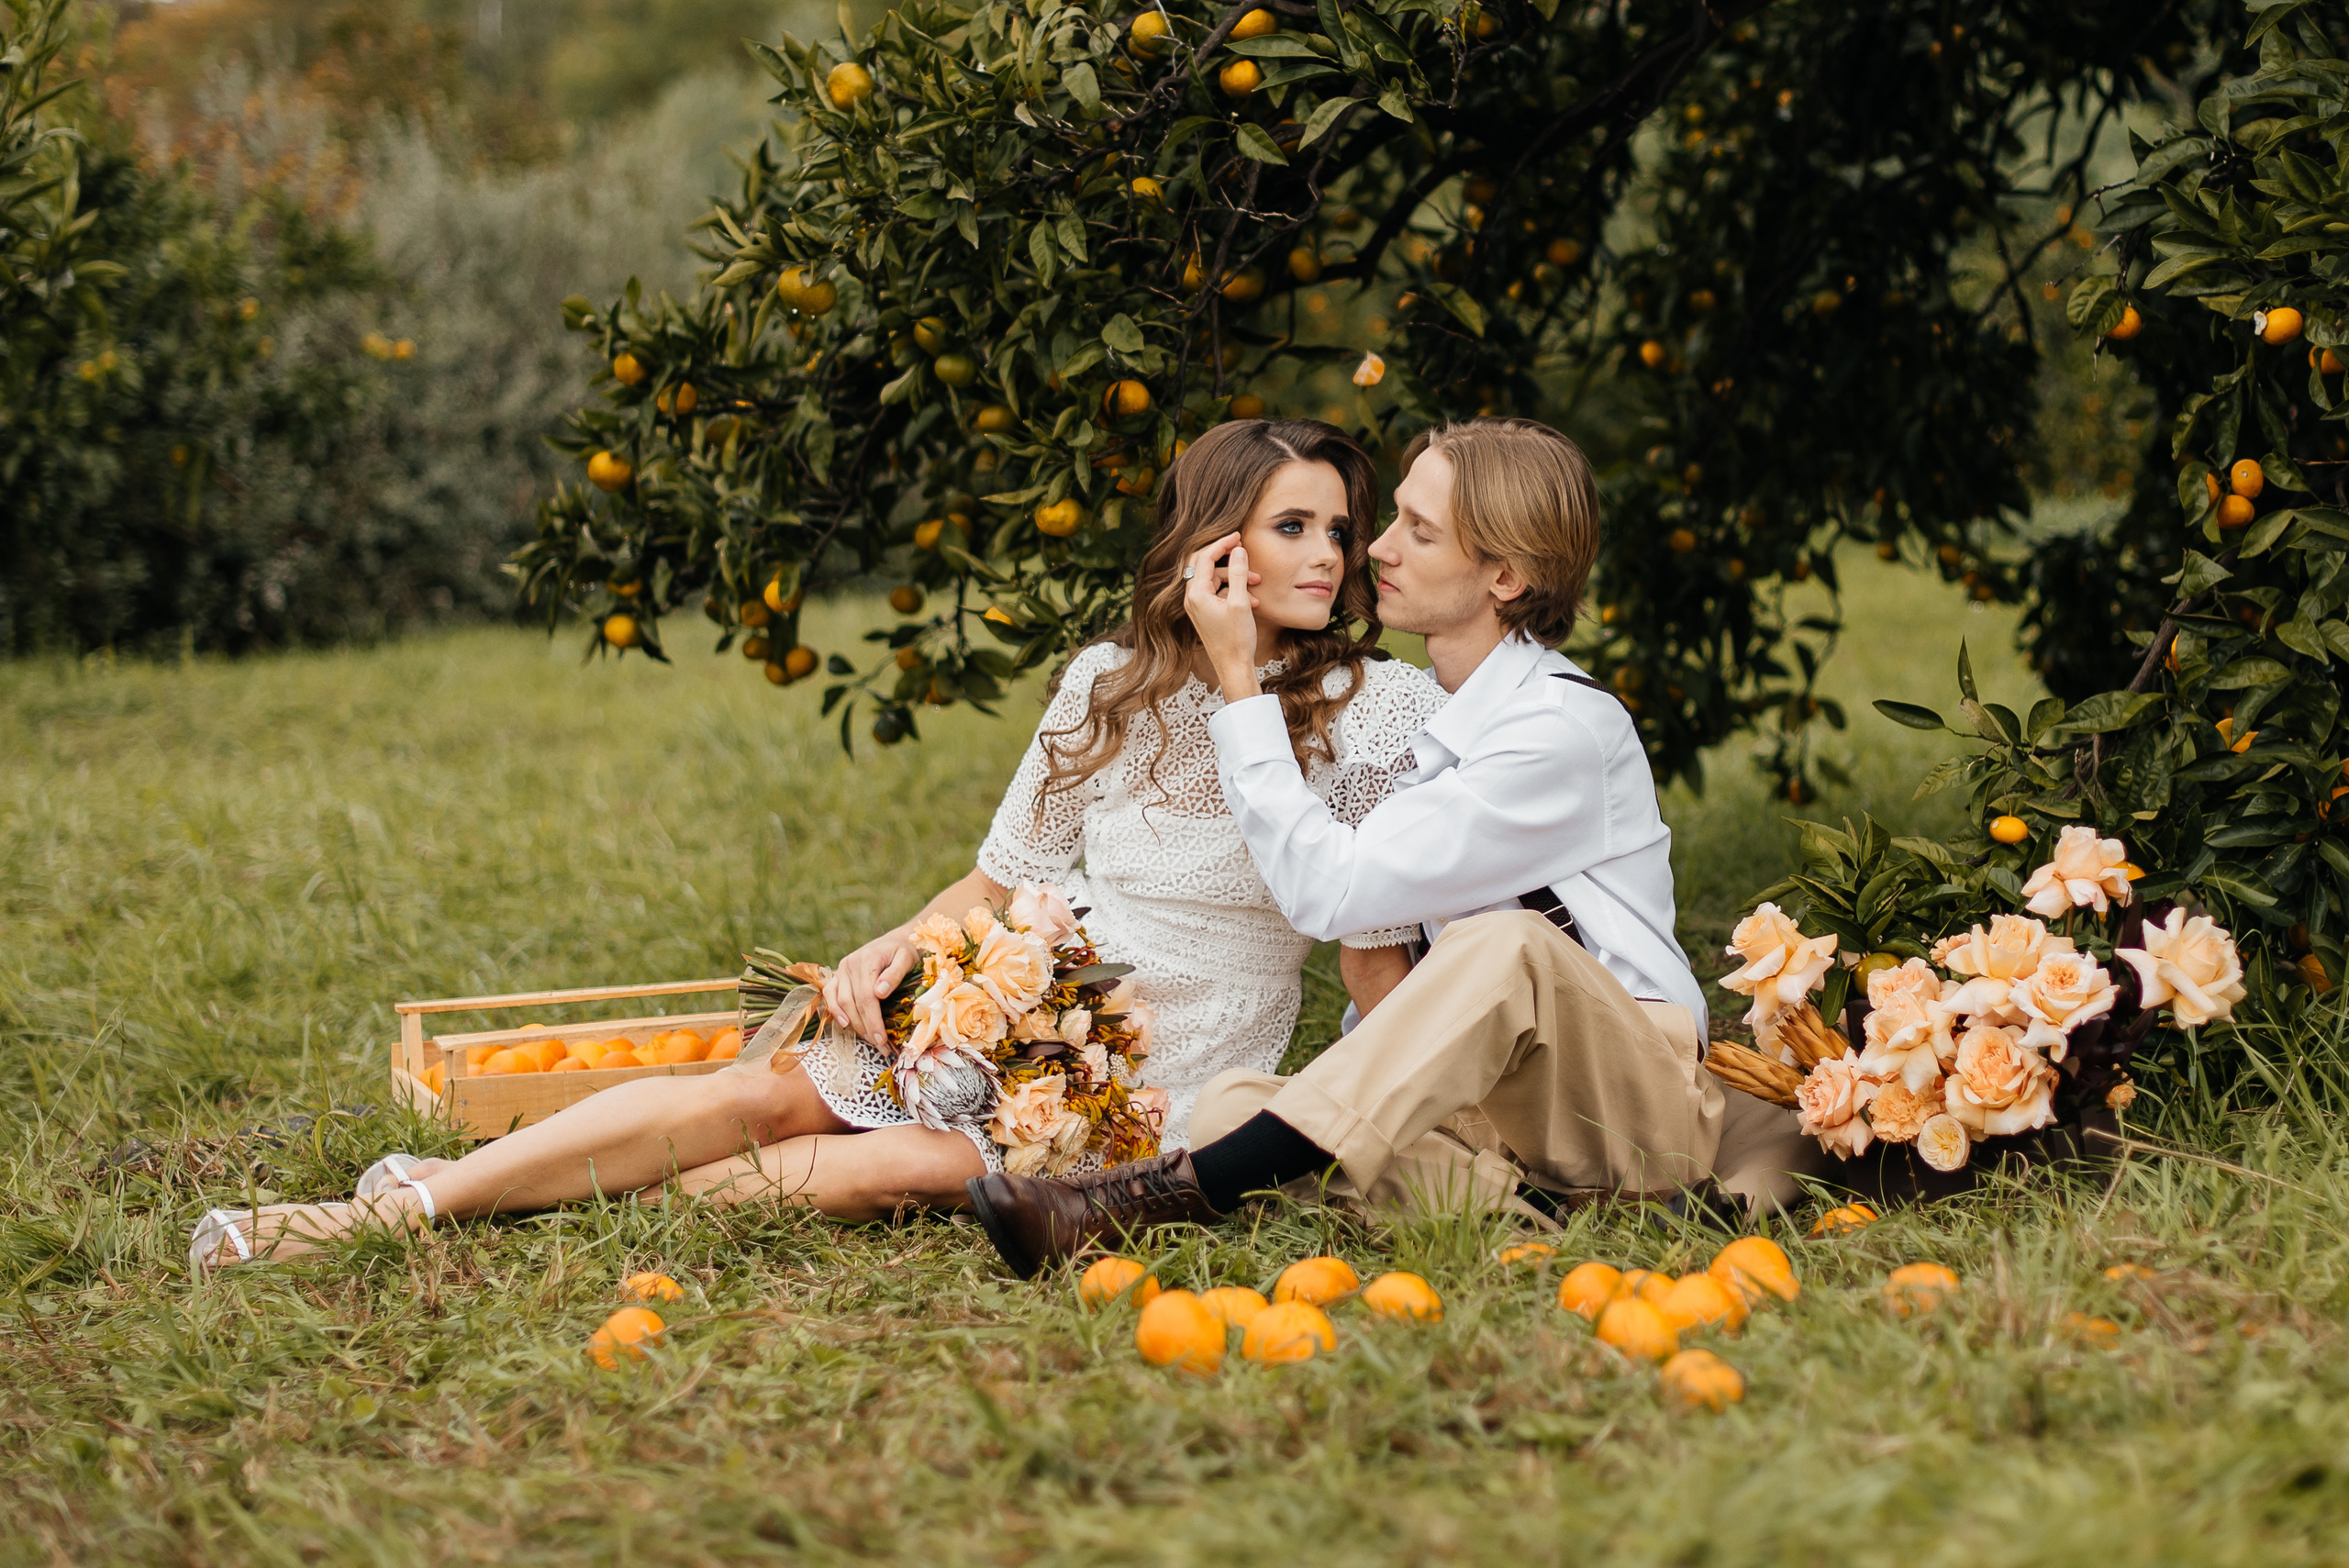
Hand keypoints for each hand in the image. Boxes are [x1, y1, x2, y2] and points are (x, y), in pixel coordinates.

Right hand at [822, 931, 917, 1045]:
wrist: (895, 941)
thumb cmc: (904, 952)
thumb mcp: (906, 959)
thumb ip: (894, 974)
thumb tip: (880, 993)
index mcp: (868, 959)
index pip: (866, 996)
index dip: (873, 1020)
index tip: (882, 1039)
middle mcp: (850, 964)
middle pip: (853, 1002)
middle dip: (865, 1027)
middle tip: (880, 1045)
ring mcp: (842, 969)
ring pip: (841, 1001)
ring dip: (853, 1024)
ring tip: (869, 1039)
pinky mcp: (837, 974)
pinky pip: (829, 993)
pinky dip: (833, 1010)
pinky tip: (844, 1024)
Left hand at [1180, 531, 1264, 698]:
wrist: (1233, 668)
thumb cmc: (1236, 639)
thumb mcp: (1241, 602)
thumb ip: (1238, 573)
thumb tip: (1238, 550)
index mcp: (1196, 594)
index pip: (1204, 557)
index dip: (1221, 544)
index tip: (1238, 536)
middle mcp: (1192, 598)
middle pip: (1205, 565)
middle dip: (1226, 557)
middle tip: (1242, 550)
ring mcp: (1198, 606)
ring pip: (1215, 579)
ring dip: (1235, 577)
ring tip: (1257, 582)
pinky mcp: (1205, 613)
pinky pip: (1217, 593)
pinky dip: (1233, 591)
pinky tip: (1252, 600)